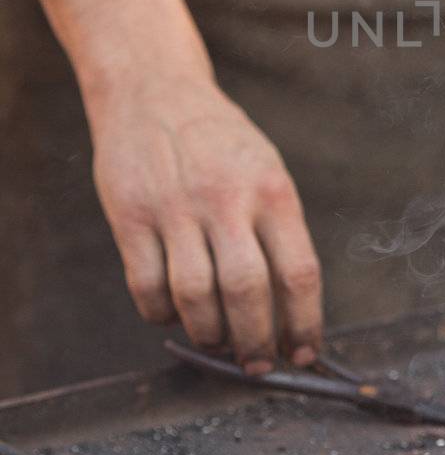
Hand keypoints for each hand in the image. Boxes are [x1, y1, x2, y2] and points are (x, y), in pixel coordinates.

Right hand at [88, 72, 321, 372]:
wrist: (154, 90)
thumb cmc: (219, 142)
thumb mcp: (265, 170)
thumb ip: (277, 232)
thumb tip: (290, 310)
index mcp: (272, 190)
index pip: (299, 272)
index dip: (305, 324)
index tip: (304, 354)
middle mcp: (226, 199)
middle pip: (247, 292)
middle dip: (256, 342)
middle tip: (258, 364)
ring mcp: (175, 208)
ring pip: (194, 297)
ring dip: (208, 334)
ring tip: (217, 342)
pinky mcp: (130, 215)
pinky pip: (147, 285)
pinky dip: (160, 314)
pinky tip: (172, 313)